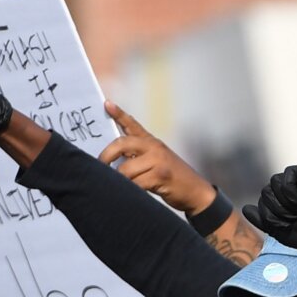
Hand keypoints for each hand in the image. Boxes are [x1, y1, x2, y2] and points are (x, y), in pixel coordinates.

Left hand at [98, 103, 218, 214]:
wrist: (197, 192)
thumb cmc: (174, 178)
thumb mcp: (159, 161)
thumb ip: (140, 157)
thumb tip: (114, 162)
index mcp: (152, 142)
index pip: (133, 124)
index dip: (119, 114)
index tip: (107, 104)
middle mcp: (155, 147)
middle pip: (122, 144)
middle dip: (106, 156)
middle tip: (100, 166)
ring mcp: (158, 161)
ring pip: (126, 169)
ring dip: (118, 180)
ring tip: (116, 185)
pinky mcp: (161, 176)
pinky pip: (136, 183)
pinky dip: (130, 189)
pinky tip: (130, 192)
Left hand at [242, 165, 296, 258]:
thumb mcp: (281, 232)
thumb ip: (263, 220)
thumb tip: (244, 208)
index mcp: (283, 202)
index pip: (262, 201)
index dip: (271, 216)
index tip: (289, 224)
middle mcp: (290, 189)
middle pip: (265, 191)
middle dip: (277, 210)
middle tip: (296, 217)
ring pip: (273, 182)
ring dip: (285, 202)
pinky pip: (287, 175)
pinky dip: (291, 192)